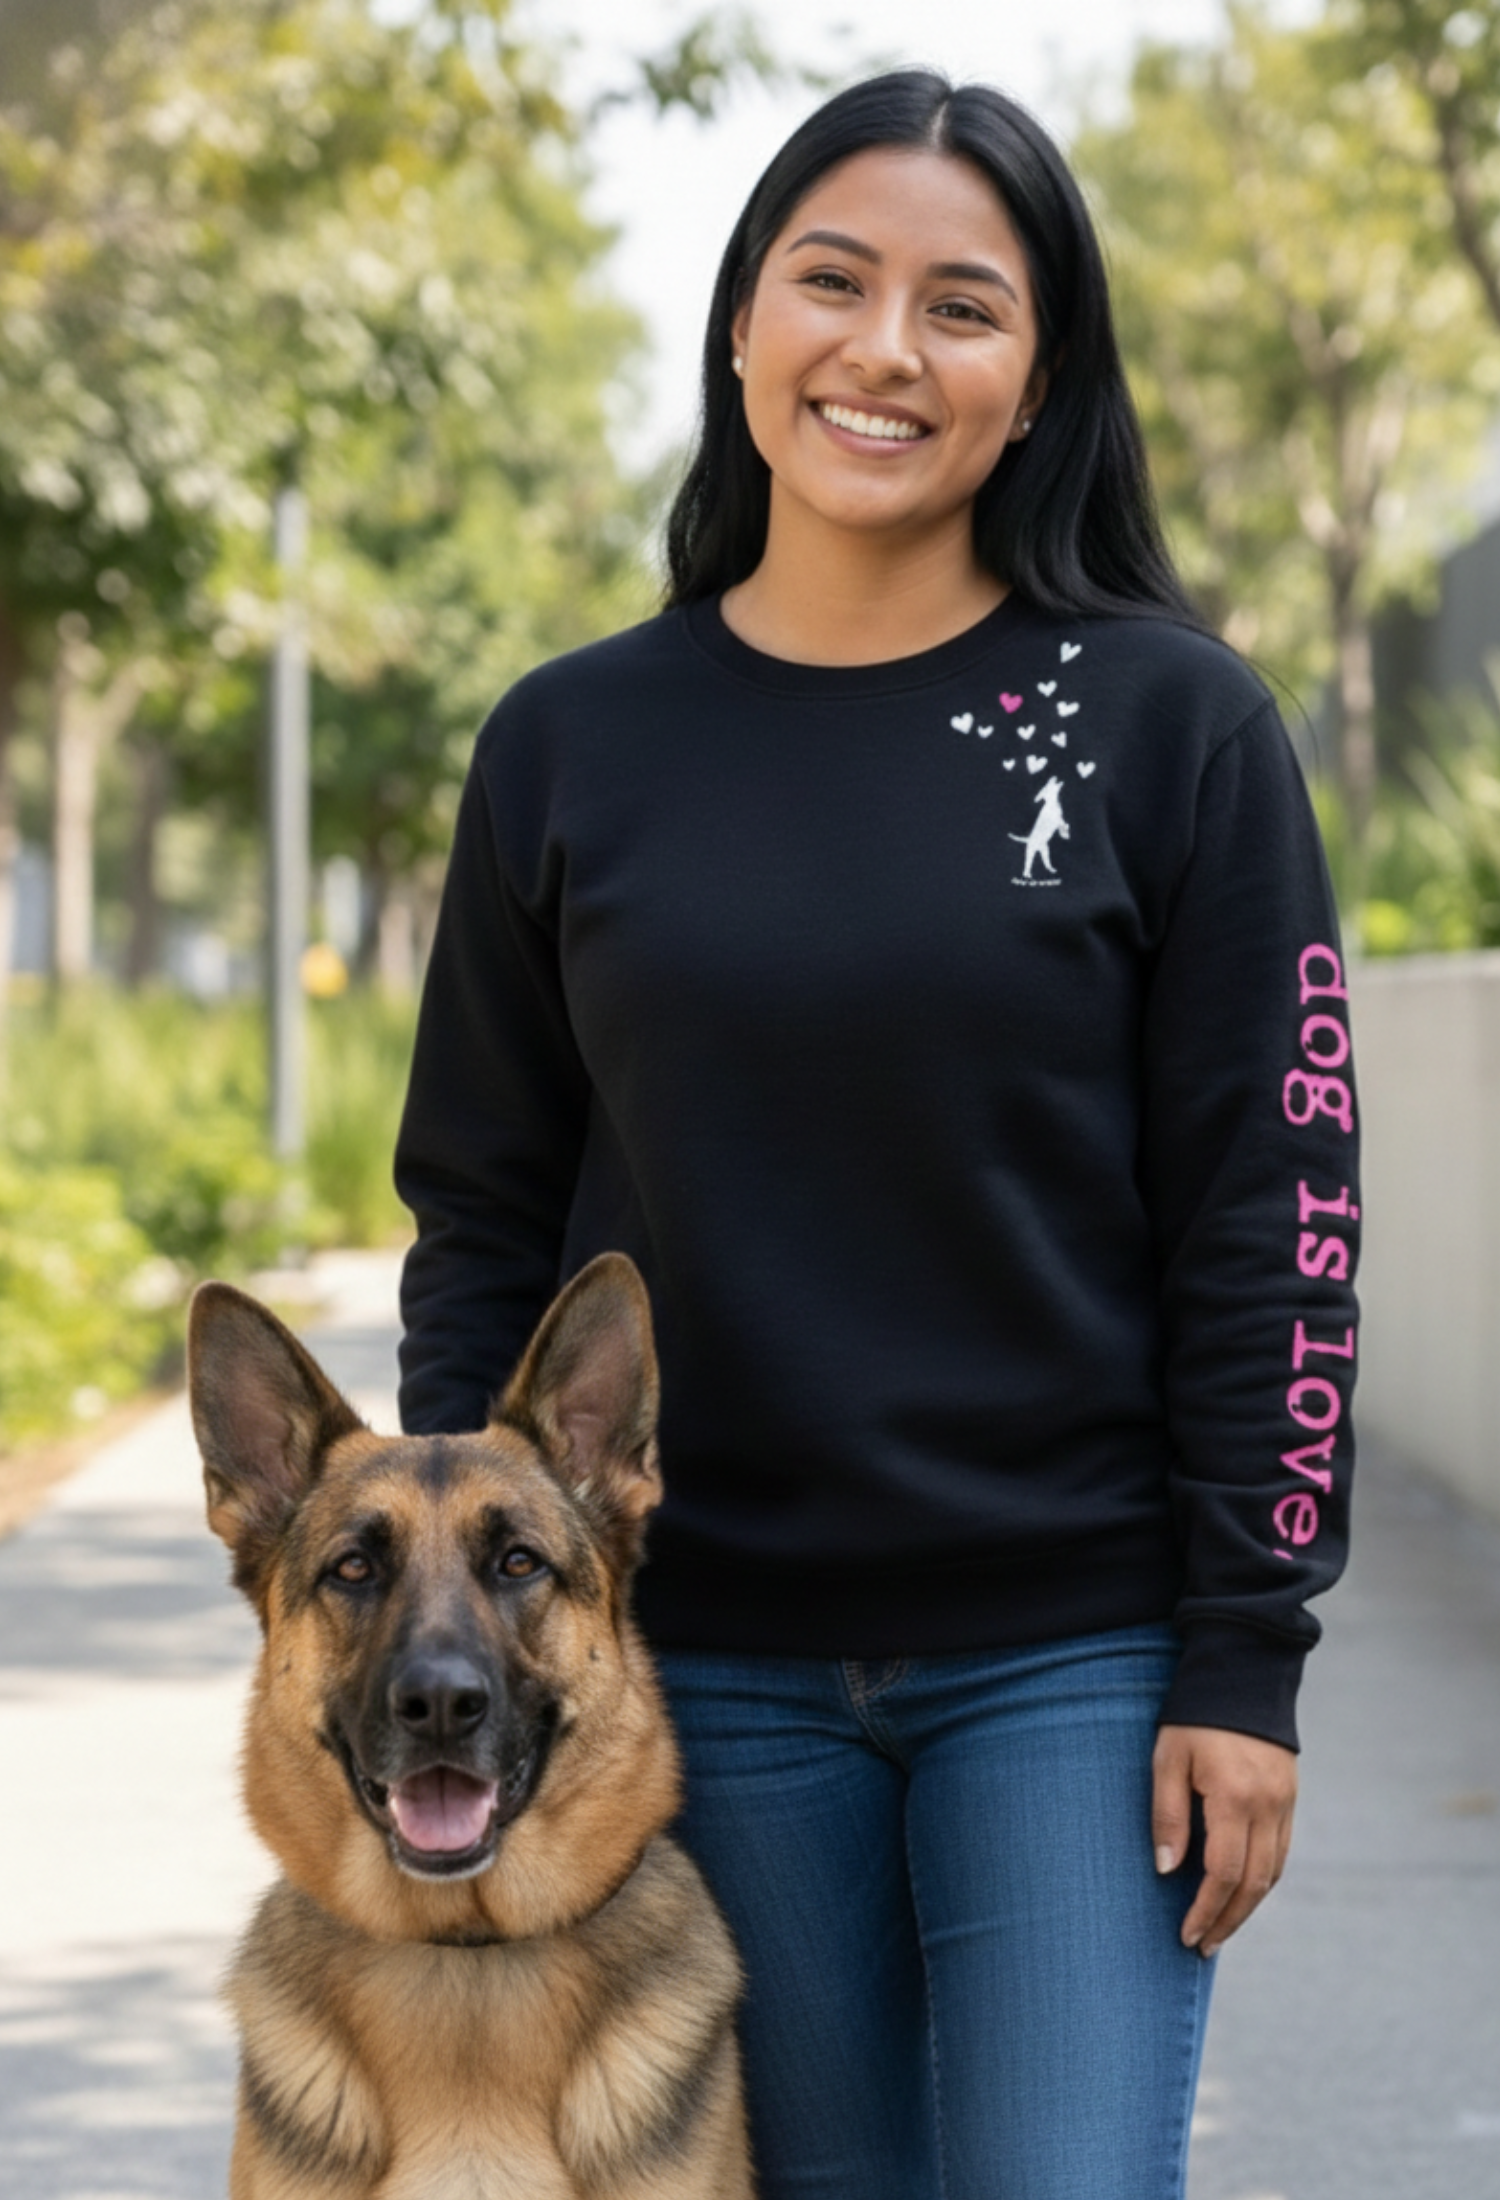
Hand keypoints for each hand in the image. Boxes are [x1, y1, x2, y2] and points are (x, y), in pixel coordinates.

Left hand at [1151, 1723, 1297, 1957]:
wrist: (1243, 1674)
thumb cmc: (1194, 1716)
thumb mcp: (1168, 1759)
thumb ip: (1168, 1815)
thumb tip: (1167, 1871)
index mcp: (1235, 1799)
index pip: (1223, 1874)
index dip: (1205, 1910)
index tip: (1186, 1935)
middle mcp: (1268, 1807)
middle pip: (1254, 1884)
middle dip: (1227, 1920)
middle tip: (1202, 1945)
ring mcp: (1285, 1803)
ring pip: (1272, 1873)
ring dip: (1247, 1906)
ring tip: (1219, 1928)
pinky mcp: (1290, 1797)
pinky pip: (1280, 1851)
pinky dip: (1262, 1879)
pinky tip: (1242, 1891)